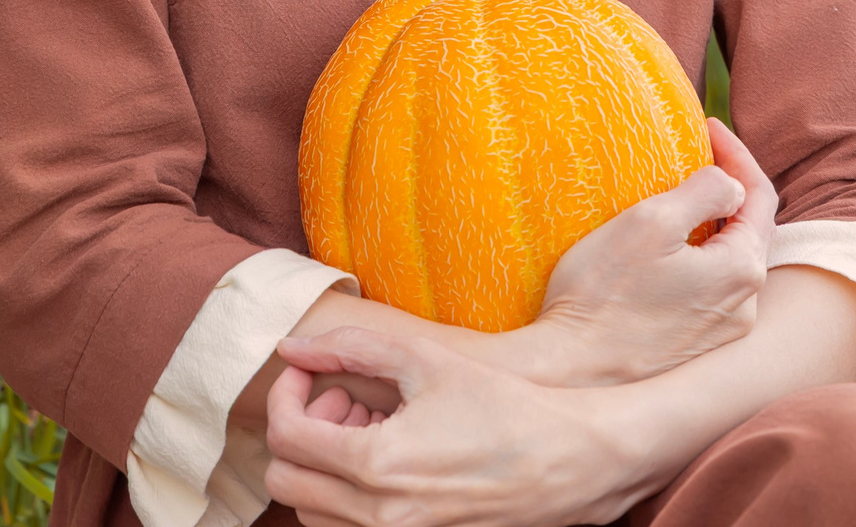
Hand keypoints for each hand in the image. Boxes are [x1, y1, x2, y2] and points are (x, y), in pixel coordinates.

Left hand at [265, 325, 657, 526]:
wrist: (570, 462)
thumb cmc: (503, 406)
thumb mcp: (428, 362)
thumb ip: (352, 348)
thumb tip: (291, 346)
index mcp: (376, 466)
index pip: (285, 436)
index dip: (286, 394)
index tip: (309, 373)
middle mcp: (378, 518)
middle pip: (285, 481)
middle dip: (302, 432)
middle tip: (344, 402)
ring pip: (312, 513)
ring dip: (324, 467)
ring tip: (372, 429)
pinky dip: (350, 496)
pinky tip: (391, 460)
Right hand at [511, 118, 777, 387]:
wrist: (572, 374)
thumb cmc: (604, 296)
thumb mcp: (652, 223)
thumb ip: (705, 192)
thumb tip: (731, 184)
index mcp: (742, 269)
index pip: (760, 196)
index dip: (737, 154)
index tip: (705, 127)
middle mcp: (745, 306)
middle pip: (749, 230)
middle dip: (727, 190)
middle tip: (695, 156)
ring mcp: (722, 333)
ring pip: (728, 262)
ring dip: (711, 228)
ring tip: (677, 202)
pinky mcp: (696, 348)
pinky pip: (709, 291)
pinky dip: (697, 260)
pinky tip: (666, 253)